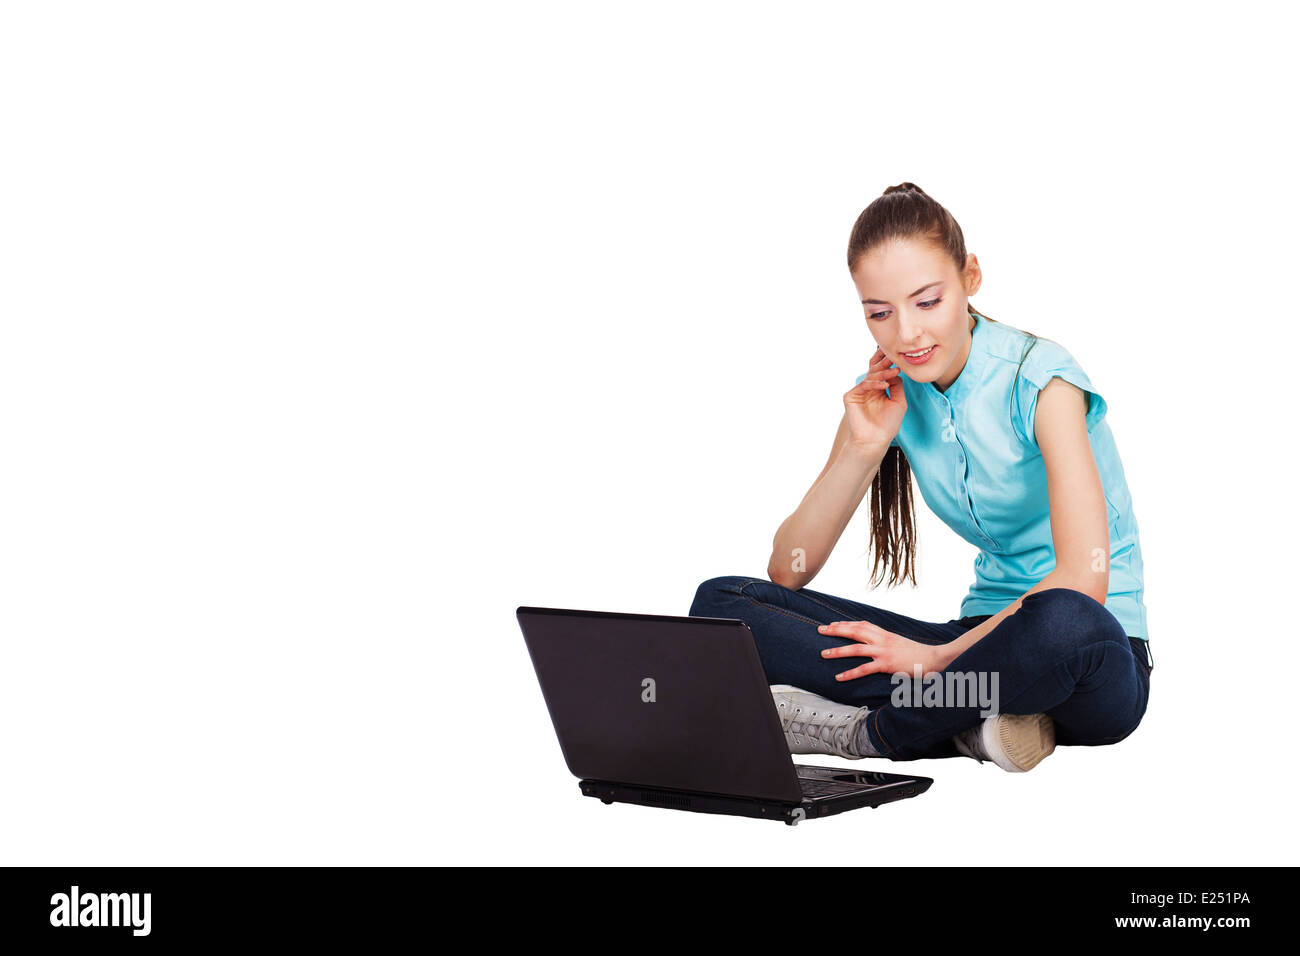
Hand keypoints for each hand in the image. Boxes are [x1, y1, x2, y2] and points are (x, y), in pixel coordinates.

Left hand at [817, 620, 943, 680]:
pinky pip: (864, 669)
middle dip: (835, 630)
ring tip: (823, 654)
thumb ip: (886, 641)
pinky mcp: (886, 664)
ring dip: (837, 651)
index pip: (861, 624)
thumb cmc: (917, 653)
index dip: (845, 623)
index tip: (832, 624)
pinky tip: (839, 677)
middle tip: (820, 630)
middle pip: (854, 631)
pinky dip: (850, 673)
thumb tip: (875, 643)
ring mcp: (883, 651)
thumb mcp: (899, 643)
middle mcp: (882, 639)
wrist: (934, 658)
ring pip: (855, 649)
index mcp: (885, 634)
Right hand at [845, 346, 904, 447]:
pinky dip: (874, 384)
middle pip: (875, 370)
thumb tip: (896, 370)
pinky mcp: (851, 396)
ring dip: (883, 373)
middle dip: (885, 363)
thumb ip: (898, 385)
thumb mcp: (899, 402)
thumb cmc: (888, 424)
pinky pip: (863, 385)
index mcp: (878, 388)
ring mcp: (859, 392)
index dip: (889, 363)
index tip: (900, 356)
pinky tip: (885, 385)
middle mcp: (868, 388)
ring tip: (895, 371)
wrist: (876, 440)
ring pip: (870, 376)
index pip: (882, 371)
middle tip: (895, 356)